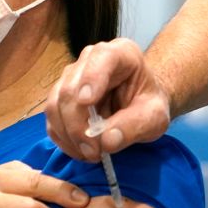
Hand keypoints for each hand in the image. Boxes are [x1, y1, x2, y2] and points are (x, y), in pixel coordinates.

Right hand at [46, 39, 171, 160]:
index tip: (87, 101)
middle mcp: (90, 59)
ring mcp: (71, 77)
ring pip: (55, 105)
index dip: (91, 78)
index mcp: (121, 53)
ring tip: (90, 154)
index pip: (102, 57)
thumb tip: (106, 141)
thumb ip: (135, 125)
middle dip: (78, 125)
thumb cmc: (149, 106)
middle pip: (70, 88)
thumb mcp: (154, 117)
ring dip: (69, 135)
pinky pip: (52, 119)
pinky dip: (63, 139)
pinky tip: (80, 150)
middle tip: (94, 152)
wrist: (140, 106)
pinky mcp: (60, 98)